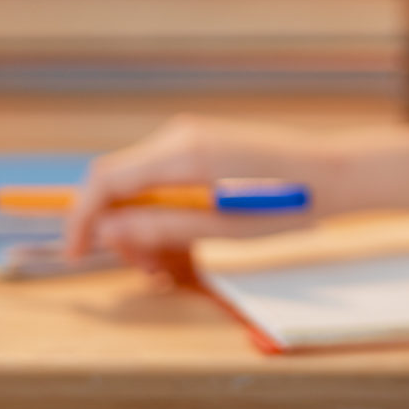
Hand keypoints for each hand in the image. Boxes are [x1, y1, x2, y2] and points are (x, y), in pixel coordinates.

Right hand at [62, 115, 334, 283]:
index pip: (104, 179)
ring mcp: (190, 140)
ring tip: (169, 268)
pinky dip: (164, 214)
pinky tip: (184, 246)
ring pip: (140, 187)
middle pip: (119, 183)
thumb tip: (108, 230)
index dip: (82, 217)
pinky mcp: (203, 148)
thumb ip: (159, 226)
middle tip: (145, 271)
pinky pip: (165, 183)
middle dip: (120, 230)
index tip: (77, 253)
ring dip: (144, 228)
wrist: (331, 174)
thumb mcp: (218, 227)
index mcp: (181, 153)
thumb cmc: (285, 202)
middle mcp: (178, 138)